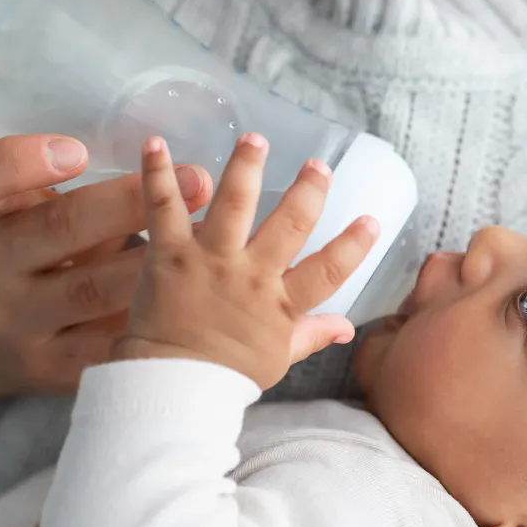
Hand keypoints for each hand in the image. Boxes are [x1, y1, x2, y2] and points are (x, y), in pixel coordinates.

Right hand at [0, 135, 212, 393]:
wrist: (6, 339)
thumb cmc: (43, 255)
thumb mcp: (39, 214)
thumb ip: (93, 192)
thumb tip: (189, 180)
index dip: (25, 161)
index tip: (77, 151)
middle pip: (58, 227)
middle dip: (131, 203)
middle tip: (197, 181)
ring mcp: (18, 322)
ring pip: (92, 289)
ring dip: (157, 262)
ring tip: (212, 239)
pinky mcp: (53, 365)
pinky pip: (112, 339)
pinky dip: (157, 318)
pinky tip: (199, 301)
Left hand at [114, 134, 378, 388]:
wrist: (172, 387)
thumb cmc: (224, 377)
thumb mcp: (277, 359)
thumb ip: (311, 335)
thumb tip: (347, 327)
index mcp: (280, 304)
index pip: (328, 272)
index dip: (353, 246)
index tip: (371, 221)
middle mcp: (252, 276)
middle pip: (289, 226)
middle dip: (308, 192)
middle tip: (318, 166)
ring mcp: (211, 262)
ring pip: (235, 204)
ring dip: (246, 167)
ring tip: (254, 139)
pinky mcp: (170, 255)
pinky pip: (164, 208)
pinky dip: (158, 174)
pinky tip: (156, 143)